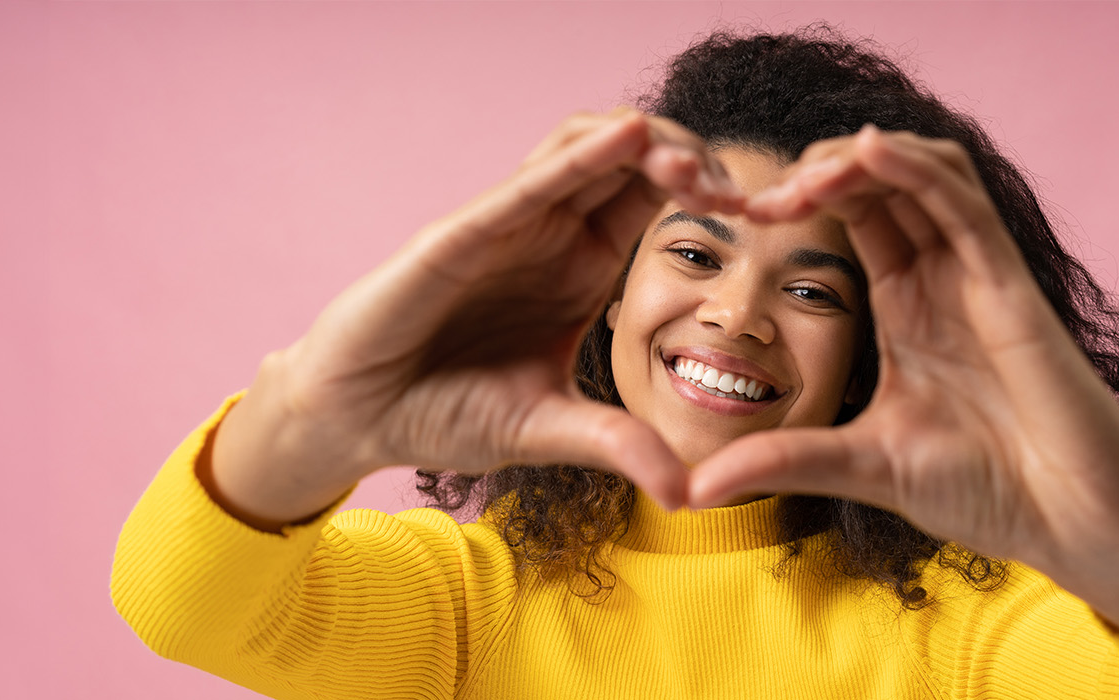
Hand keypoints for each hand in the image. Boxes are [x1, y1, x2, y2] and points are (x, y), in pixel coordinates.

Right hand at [213, 109, 743, 524]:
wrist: (357, 419)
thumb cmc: (442, 411)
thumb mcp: (550, 430)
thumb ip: (618, 445)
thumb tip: (688, 493)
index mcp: (579, 266)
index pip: (651, 199)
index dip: (705, 191)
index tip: (761, 214)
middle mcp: (547, 232)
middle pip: (629, 159)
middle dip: (690, 155)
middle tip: (743, 190)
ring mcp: (504, 226)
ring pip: (582, 148)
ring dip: (644, 144)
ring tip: (695, 166)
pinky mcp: (461, 236)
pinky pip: (527, 185)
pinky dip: (578, 159)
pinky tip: (627, 141)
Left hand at [689, 126, 1118, 643]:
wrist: (1072, 527)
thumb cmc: (985, 491)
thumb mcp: (860, 467)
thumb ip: (784, 463)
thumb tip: (691, 491)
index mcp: (906, 304)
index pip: (852, 217)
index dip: (798, 200)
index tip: (738, 217)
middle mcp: (942, 277)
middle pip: (881, 181)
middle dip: (816, 171)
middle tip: (757, 197)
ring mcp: (978, 277)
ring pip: (922, 174)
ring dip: (858, 158)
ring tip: (800, 175)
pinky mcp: (1012, 289)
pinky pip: (962, 206)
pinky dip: (915, 169)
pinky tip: (864, 151)